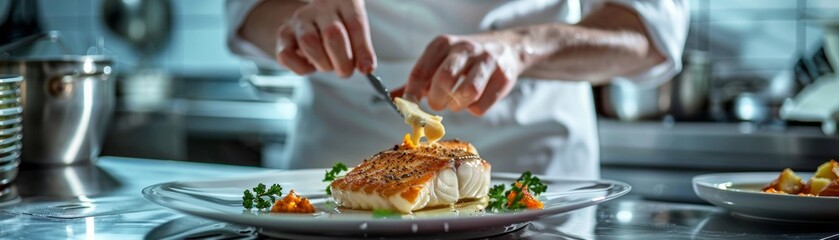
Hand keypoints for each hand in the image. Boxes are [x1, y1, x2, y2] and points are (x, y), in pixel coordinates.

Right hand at [275, 0, 375, 76]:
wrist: (311, 19)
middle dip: (343, 60)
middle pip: (332, 34)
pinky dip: (302, 68)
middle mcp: (320, 7)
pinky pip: (287, 56)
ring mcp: (299, 19)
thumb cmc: (338, 27)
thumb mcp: (355, 32)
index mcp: (344, 1)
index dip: (362, 50)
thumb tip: (366, 68)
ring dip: (323, 63)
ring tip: (328, 65)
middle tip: (346, 71)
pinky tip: (310, 64)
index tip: (367, 69)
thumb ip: (362, 48)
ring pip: (309, 43)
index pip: (356, 24)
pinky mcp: (283, 34)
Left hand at [397, 34, 525, 115]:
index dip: (412, 93)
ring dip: (457, 105)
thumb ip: (418, 80)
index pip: (420, 71)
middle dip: (437, 100)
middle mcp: (464, 48)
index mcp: (442, 44)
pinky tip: (473, 101)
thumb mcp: (440, 61)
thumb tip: (394, 98)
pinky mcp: (502, 77)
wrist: (505, 49)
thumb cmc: (465, 60)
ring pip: (467, 92)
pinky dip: (473, 109)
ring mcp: (486, 61)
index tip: (410, 107)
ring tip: (456, 102)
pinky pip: (481, 105)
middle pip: (444, 80)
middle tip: (438, 104)